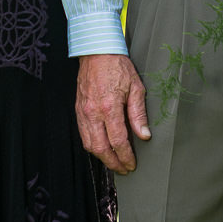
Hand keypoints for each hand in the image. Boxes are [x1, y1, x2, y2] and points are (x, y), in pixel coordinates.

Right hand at [76, 53, 150, 172]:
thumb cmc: (118, 66)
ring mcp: (83, 112)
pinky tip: (101, 148)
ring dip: (101, 157)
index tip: (132, 164)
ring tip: (114, 162)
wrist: (97, 51)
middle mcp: (93, 112)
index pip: (118, 141)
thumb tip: (144, 135)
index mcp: (109, 107)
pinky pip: (83, 134)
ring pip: (89, 144)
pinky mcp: (78, 110)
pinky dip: (92, 145)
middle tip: (124, 169)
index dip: (126, 156)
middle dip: (113, 163)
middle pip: (100, 148)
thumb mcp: (136, 87)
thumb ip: (139, 113)